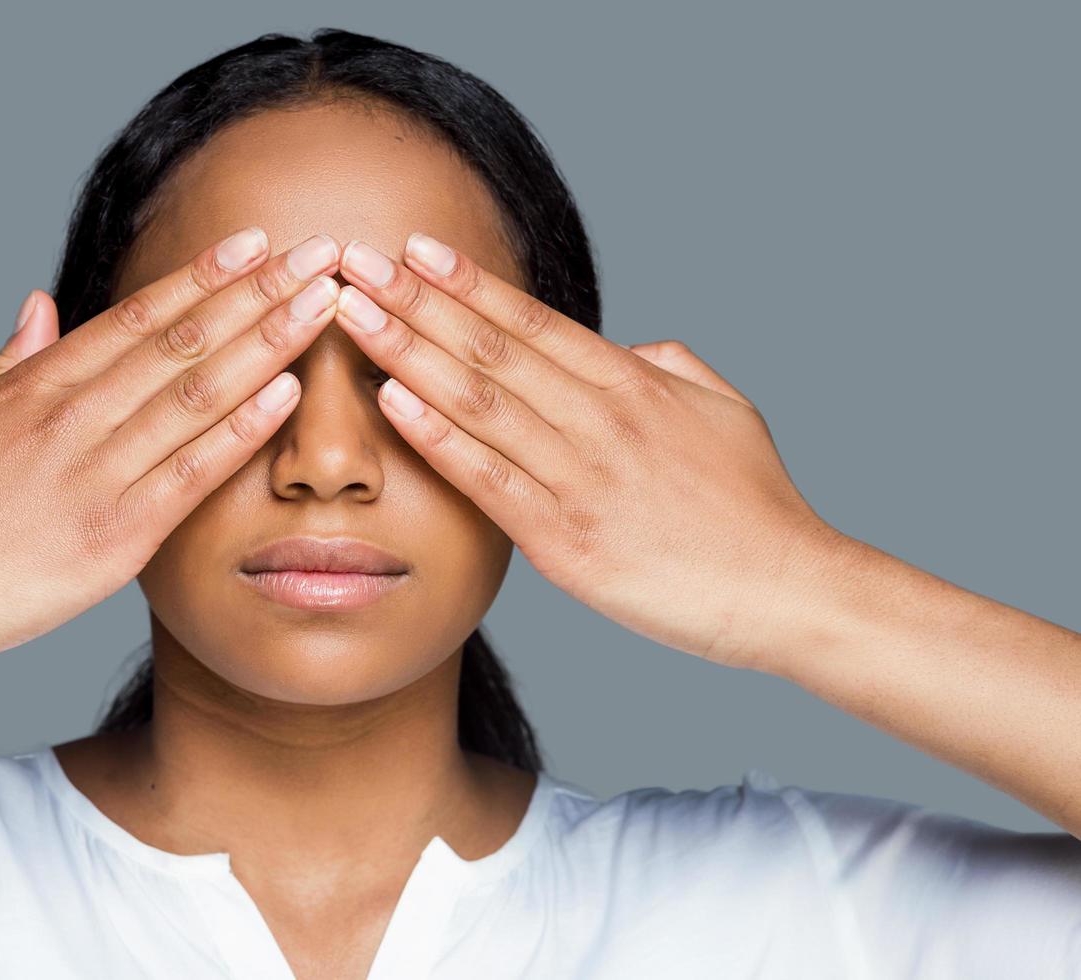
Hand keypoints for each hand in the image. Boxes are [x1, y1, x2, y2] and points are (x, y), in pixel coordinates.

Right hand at [0, 228, 343, 677]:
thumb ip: (10, 359)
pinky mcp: (113, 536)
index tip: (254, 242)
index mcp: (38, 386)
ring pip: (197, 393)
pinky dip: (242, 429)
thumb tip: (40, 301)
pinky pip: (191, 472)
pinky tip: (287, 391)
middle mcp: (72, 417)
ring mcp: (95, 473)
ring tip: (322, 303)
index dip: (202, 276)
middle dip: (257, 293)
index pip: (137, 316)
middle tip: (318, 251)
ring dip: (267, 343)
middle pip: (182, 341)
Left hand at [332, 233, 850, 670]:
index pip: (532, 320)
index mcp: (632, 383)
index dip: (467, 282)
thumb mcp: (724, 409)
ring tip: (353, 313)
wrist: (787, 589)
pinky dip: (437, 437)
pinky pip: (489, 478)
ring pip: (478, 400)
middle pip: (490, 346)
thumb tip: (624, 347)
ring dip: (407, 352)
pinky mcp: (566, 540)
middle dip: (416, 300)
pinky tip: (391, 401)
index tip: (414, 247)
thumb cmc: (754, 504)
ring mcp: (580, 477)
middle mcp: (600, 418)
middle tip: (356, 259)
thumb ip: (666, 368)